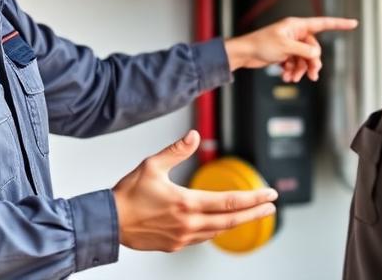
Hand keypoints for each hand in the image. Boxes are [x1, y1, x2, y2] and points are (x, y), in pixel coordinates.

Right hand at [112, 130, 277, 252]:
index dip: (253, 198)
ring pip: (218, 231)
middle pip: (231, 219)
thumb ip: (176, 151)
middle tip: (271, 207)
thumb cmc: (128, 193)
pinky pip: (203, 238)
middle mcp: (188, 223)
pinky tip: (220, 224)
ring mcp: (183, 237)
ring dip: (238, 222)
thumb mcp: (152, 165)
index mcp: (186, 202)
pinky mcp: (175, 244)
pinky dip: (217, 229)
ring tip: (251, 214)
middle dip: (254, 213)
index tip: (270, 194)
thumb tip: (194, 136)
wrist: (110, 221)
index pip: (229, 201)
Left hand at [224, 16, 357, 81]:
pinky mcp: (284, 54)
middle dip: (312, 63)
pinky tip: (285, 76)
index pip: (322, 23)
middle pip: (314, 49)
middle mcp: (295, 33)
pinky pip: (295, 63)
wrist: (244, 53)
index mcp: (297, 25)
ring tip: (293, 78)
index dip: (339, 24)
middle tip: (312, 76)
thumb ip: (304, 51)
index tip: (354, 23)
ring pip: (305, 59)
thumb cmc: (261, 44)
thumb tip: (316, 56)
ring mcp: (290, 44)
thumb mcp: (285, 48)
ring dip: (300, 70)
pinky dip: (292, 70)